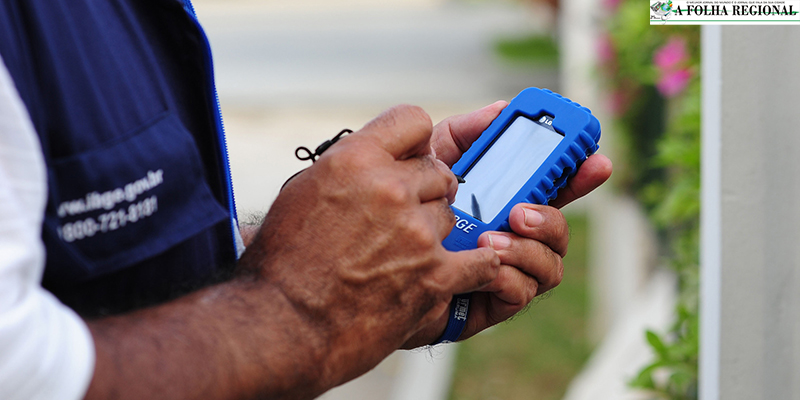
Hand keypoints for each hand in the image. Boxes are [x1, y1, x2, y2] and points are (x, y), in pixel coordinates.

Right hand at [242, 105, 499, 389]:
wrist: (282, 326)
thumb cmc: (282, 263)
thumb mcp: (303, 192)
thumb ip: (347, 167)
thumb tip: (375, 157)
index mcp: (354, 159)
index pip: (413, 120)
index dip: (414, 142)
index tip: (410, 160)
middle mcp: (389, 187)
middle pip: (437, 171)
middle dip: (424, 191)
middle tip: (404, 218)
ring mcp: (416, 231)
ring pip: (449, 214)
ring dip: (434, 232)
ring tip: (402, 257)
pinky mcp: (434, 274)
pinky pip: (480, 260)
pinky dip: (477, 265)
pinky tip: (468, 267)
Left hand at [403, 101, 612, 346]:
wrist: (367, 261)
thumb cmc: (401, 209)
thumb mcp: (428, 162)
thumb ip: (463, 134)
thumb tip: (500, 108)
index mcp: (505, 201)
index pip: (554, 186)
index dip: (580, 173)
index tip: (596, 159)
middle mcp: (514, 236)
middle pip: (559, 228)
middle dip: (554, 217)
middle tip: (521, 209)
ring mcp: (507, 270)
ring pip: (550, 264)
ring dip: (528, 249)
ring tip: (490, 238)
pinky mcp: (492, 301)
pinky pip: (522, 291)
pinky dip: (508, 275)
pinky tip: (482, 266)